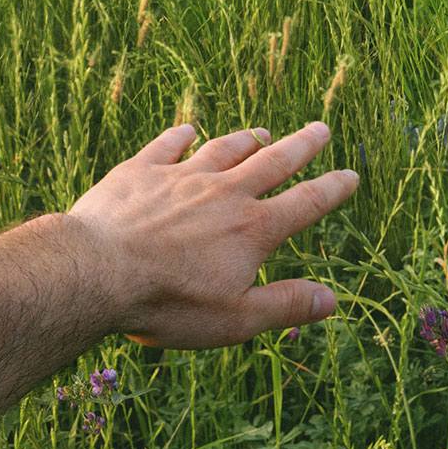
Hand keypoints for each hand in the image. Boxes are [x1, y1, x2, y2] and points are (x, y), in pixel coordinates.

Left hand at [64, 118, 358, 348]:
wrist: (97, 271)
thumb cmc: (168, 303)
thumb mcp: (235, 319)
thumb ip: (284, 305)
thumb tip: (332, 300)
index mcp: (252, 230)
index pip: (304, 204)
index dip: (331, 190)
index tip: (351, 175)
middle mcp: (223, 194)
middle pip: (272, 163)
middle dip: (301, 146)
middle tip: (321, 129)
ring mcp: (180, 177)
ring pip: (223, 149)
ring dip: (246, 140)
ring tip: (262, 131)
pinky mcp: (139, 172)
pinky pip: (167, 147)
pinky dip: (181, 137)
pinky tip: (188, 130)